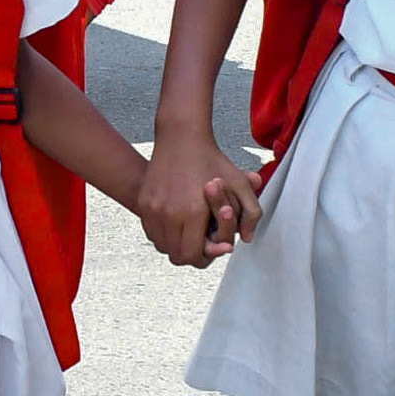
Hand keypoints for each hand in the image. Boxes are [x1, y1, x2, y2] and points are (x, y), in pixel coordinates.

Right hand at [136, 135, 262, 266]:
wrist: (181, 137)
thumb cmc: (210, 159)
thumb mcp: (239, 183)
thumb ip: (251, 213)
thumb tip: (245, 239)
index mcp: (193, 211)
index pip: (193, 254)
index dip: (205, 258)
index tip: (212, 249)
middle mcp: (169, 212)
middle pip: (176, 255)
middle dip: (191, 254)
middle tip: (202, 245)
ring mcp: (153, 208)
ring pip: (162, 246)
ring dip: (176, 245)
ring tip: (189, 234)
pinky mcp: (144, 202)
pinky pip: (151, 232)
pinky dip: (163, 234)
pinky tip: (176, 224)